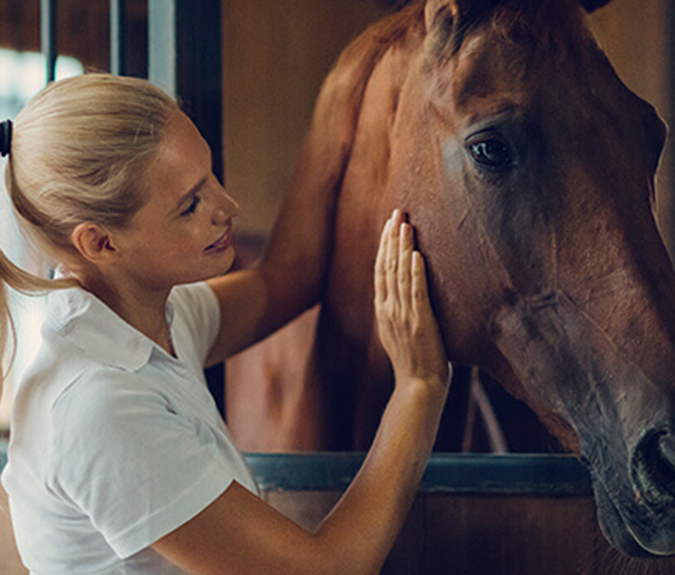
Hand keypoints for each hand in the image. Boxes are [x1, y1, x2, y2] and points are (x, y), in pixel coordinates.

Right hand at [374, 210, 450, 390]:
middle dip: (391, 237)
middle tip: (397, 212)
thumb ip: (398, 311)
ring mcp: (403, 315)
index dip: (385, 246)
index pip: (381, 270)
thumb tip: (401, 294)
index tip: (389, 224)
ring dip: (402, 247)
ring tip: (405, 224)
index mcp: (383, 310)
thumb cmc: (413, 362)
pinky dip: (415, 273)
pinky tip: (416, 255)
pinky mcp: (420, 322)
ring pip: (399, 274)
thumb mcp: (398, 332)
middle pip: (387, 266)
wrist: (418, 387)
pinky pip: (416, 293)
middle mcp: (389, 309)